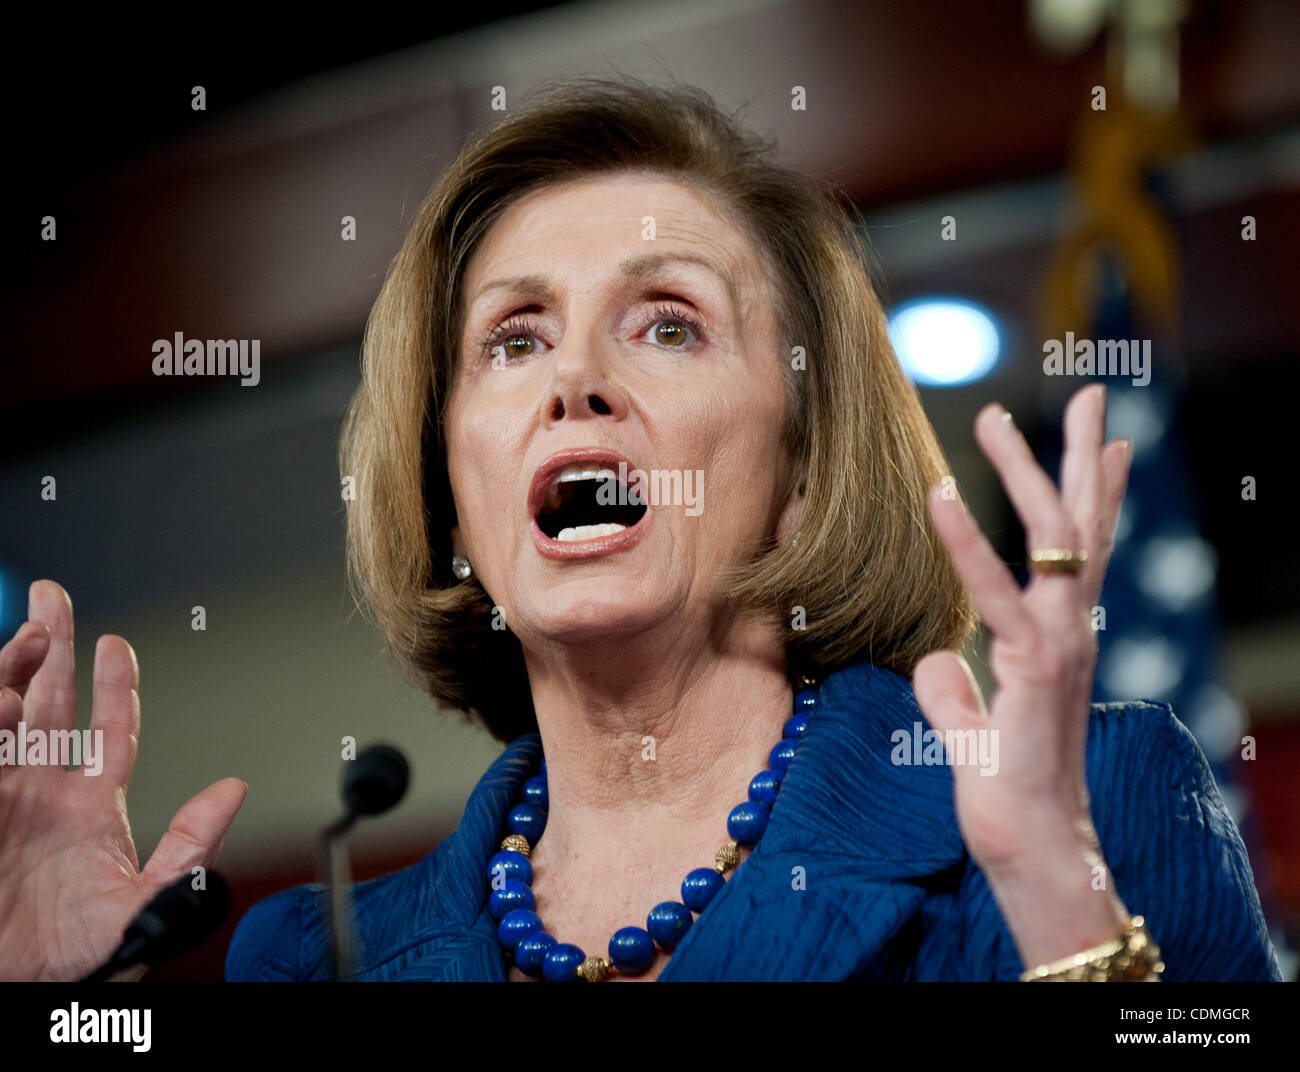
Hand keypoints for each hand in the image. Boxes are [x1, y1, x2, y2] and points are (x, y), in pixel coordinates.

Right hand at [0, 580, 245, 980]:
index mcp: (92, 806)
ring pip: (4, 716)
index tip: (115, 642)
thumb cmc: (78, 957)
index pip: (109, 730)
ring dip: (11, 672)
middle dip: (49, 647)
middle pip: (49, 702)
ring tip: (27, 638)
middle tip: (52, 596)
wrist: (17, 986)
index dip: (114, 685)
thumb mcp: (145, 904)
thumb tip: (234, 790)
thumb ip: (190, 847)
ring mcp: (1, 797)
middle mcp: (43, 792)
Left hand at [913, 384, 1131, 876]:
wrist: (1028, 845)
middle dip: (1082, 455)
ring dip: (1024, 471)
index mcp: (1058, 638)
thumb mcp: (969, 728)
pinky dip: (968, 542)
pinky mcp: (1032, 669)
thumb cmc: (1006, 791)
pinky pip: (995, 592)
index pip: (1080, 551)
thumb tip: (933, 663)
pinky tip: (942, 492)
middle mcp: (1068, 631)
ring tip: (995, 416)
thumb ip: (952, 690)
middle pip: (1081, 526)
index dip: (1094, 493)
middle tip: (1088, 392)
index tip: (1107, 442)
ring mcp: (1057, 645)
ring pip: (1052, 539)